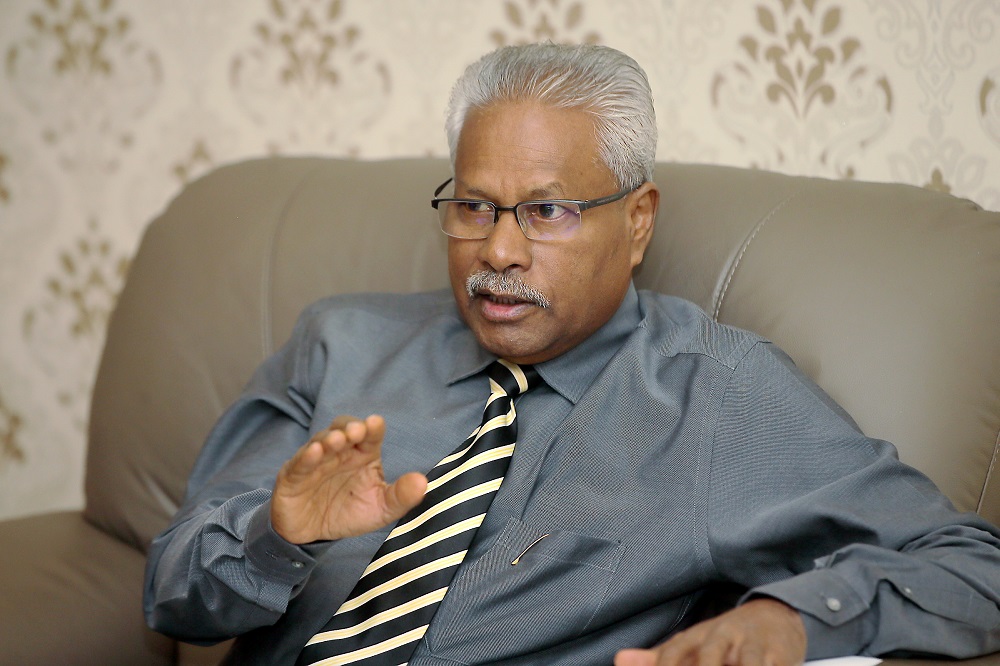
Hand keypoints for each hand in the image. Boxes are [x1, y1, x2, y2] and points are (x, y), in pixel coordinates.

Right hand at [271, 414, 427, 543]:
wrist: (314, 537)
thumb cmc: (349, 513)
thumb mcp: (381, 509)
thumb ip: (401, 496)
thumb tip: (423, 482)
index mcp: (362, 454)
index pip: (369, 435)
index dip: (372, 428)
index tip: (376, 424)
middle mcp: (339, 452)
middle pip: (343, 429)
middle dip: (349, 427)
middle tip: (357, 430)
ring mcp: (315, 462)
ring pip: (321, 442)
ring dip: (329, 438)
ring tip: (338, 440)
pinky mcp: (293, 476)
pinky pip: (299, 463)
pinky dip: (306, 456)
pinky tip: (314, 453)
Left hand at [614, 598, 805, 665]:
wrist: (774, 615)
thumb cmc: (726, 638)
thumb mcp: (693, 645)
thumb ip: (657, 658)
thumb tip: (619, 660)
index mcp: (698, 636)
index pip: (674, 652)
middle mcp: (723, 637)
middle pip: (708, 656)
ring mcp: (752, 645)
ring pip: (747, 663)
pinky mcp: (781, 654)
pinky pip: (775, 665)